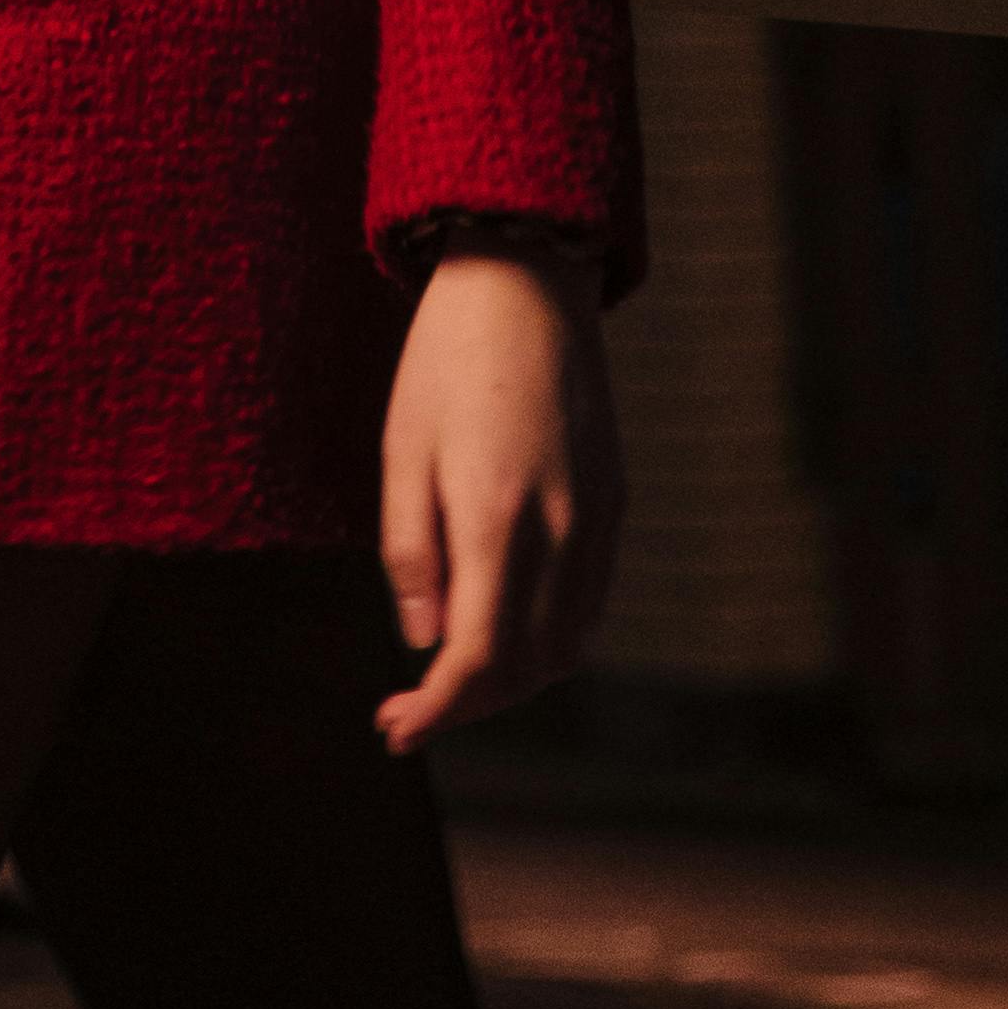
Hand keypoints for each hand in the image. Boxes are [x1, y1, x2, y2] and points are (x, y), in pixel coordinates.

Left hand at [372, 249, 621, 752]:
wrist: (526, 280)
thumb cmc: (445, 361)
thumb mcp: (402, 448)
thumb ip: (412, 552)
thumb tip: (423, 643)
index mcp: (497, 517)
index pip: (478, 657)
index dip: (436, 709)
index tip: (393, 728)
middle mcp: (559, 530)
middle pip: (525, 667)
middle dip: (467, 706)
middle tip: (409, 713)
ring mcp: (596, 518)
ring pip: (565, 645)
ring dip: (511, 683)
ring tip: (452, 682)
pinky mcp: (614, 501)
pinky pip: (589, 602)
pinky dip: (550, 640)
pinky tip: (507, 633)